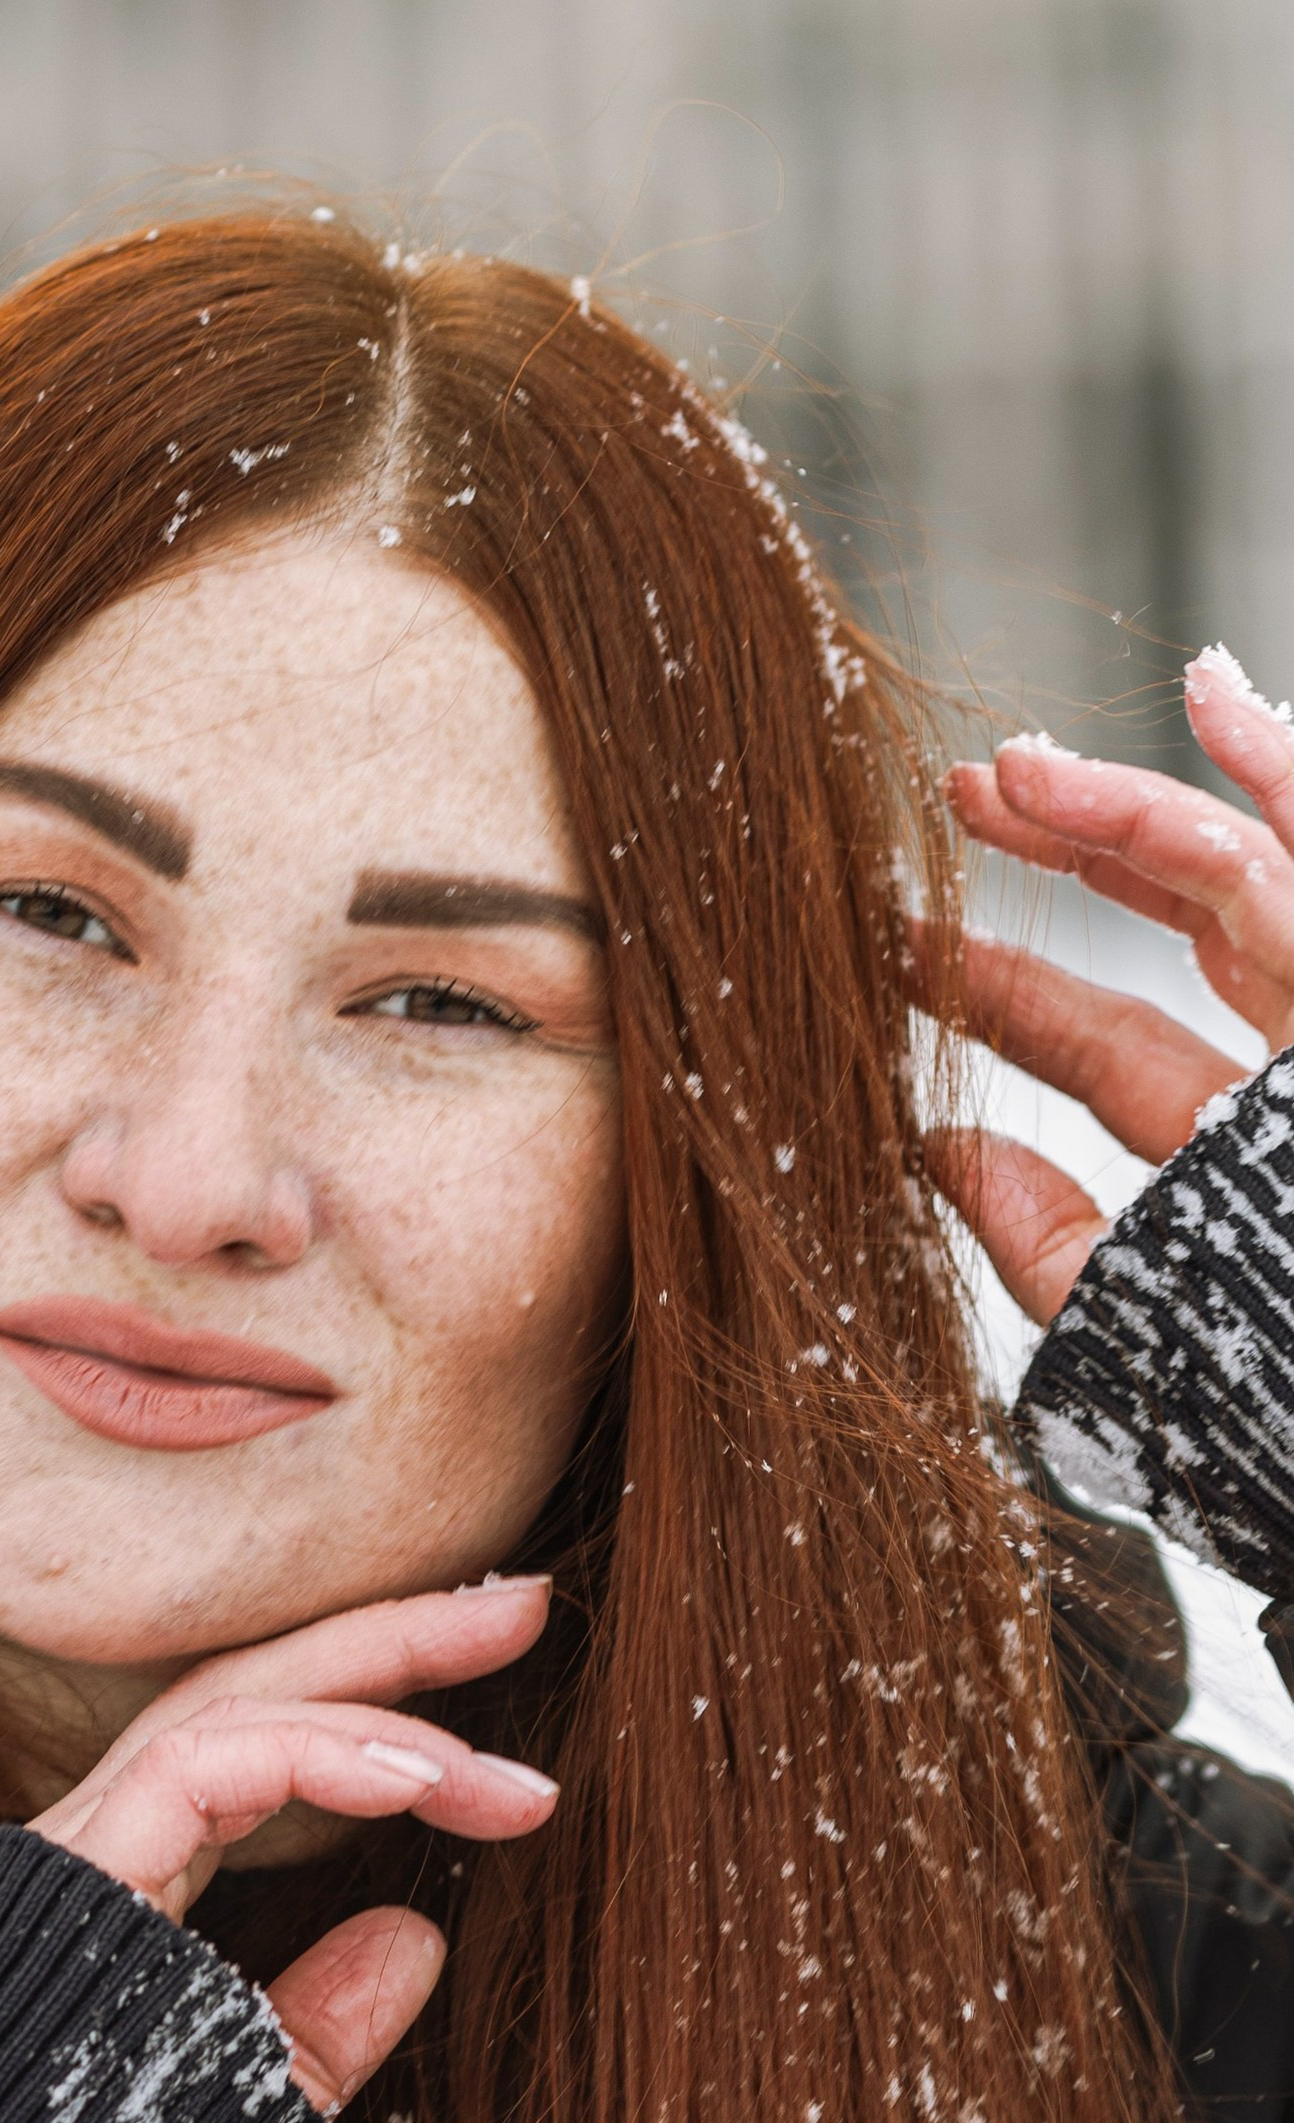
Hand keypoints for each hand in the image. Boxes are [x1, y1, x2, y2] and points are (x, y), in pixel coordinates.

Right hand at [29, 1575, 554, 2115]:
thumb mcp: (256, 2111)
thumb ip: (325, 2027)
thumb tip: (417, 1937)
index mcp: (129, 1885)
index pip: (256, 1753)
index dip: (381, 1723)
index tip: (511, 1767)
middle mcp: (95, 1848)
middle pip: (246, 1696)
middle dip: (390, 1642)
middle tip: (522, 1608)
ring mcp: (74, 1858)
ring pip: (227, 1709)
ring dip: (376, 1686)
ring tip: (499, 1672)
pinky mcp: (70, 1880)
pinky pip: (196, 1767)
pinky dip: (317, 1754)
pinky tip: (420, 1775)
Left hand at [918, 652, 1293, 1323]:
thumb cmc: (1259, 1395)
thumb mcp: (1122, 1312)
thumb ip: (1038, 1236)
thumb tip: (934, 1148)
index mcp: (1229, 1147)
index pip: (1102, 1040)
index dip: (1003, 984)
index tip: (898, 941)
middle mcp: (1293, 1073)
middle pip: (1177, 927)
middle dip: (1068, 849)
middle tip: (961, 793)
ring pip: (1244, 871)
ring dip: (1135, 801)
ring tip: (1024, 757)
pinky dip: (1277, 776)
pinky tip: (1216, 697)